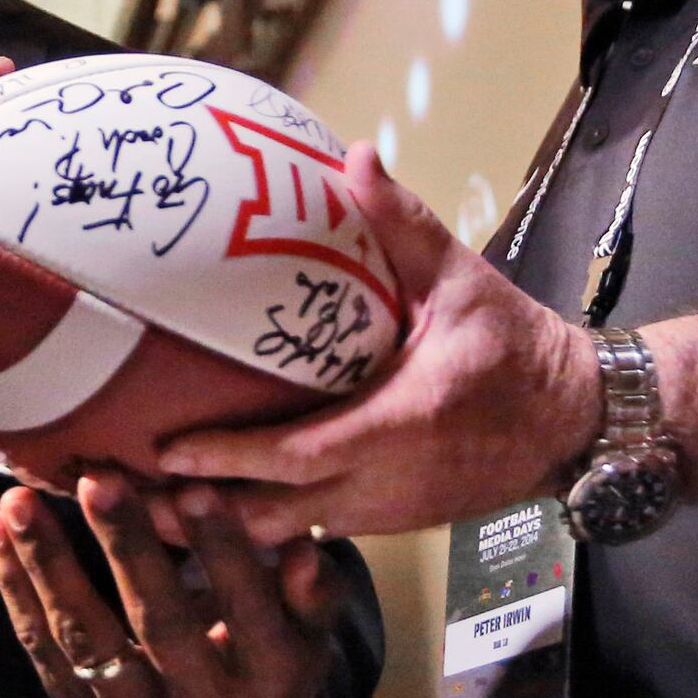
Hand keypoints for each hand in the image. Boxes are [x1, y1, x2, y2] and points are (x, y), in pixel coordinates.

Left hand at [0, 474, 339, 697]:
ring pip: (87, 639)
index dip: (221, 553)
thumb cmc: (262, 660)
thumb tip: (304, 550)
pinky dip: (15, 589)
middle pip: (159, 624)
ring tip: (19, 503)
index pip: (245, 612)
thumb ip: (310, 594)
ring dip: (50, 566)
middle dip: (127, 549)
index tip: (195, 490)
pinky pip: (42, 649)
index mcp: (267, 681)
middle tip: (99, 481)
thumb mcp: (305, 633)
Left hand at [155, 143, 598, 544]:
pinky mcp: (385, 522)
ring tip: (146, 512)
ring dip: (217, 530)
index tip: (166, 450)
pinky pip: (308, 536)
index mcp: (400, 422)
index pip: (297, 455)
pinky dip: (257, 531)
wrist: (571, 421)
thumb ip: (403, 226)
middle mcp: (384, 483)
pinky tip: (208, 514)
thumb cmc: (512, 346)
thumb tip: (354, 158)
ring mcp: (383, 511)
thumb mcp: (462, 280)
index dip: (228, 459)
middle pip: (270, 519)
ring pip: (284, 539)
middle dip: (197, 516)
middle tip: (127, 495)